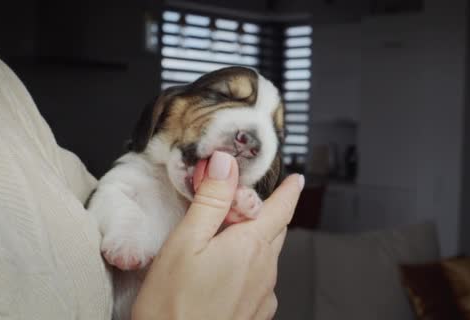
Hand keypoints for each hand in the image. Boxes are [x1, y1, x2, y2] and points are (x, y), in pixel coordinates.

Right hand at [132, 151, 303, 319]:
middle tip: (244, 205)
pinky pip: (261, 280)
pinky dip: (250, 267)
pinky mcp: (255, 313)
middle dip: (267, 213)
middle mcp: (265, 270)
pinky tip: (226, 273)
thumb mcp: (186, 242)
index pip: (281, 209)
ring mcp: (263, 294)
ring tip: (225, 239)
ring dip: (255, 241)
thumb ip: (211, 200)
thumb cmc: (173, 306)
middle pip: (275, 231)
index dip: (289, 191)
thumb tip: (226, 163)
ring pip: (267, 255)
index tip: (296, 180)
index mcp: (251, 246)